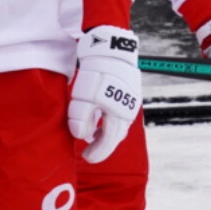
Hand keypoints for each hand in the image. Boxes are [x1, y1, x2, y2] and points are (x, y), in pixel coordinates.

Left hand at [71, 25, 141, 163]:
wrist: (111, 51)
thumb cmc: (96, 75)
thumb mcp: (83, 98)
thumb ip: (81, 119)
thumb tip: (81, 136)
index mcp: (117, 116)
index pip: (108, 142)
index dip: (97, 152)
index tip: (87, 158)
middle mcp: (127, 113)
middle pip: (114, 136)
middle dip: (101, 146)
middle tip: (87, 151)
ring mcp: (129, 103)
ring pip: (117, 126)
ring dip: (105, 134)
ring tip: (91, 136)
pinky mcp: (127, 95)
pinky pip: (118, 115)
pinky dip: (108, 122)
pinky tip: (99, 120)